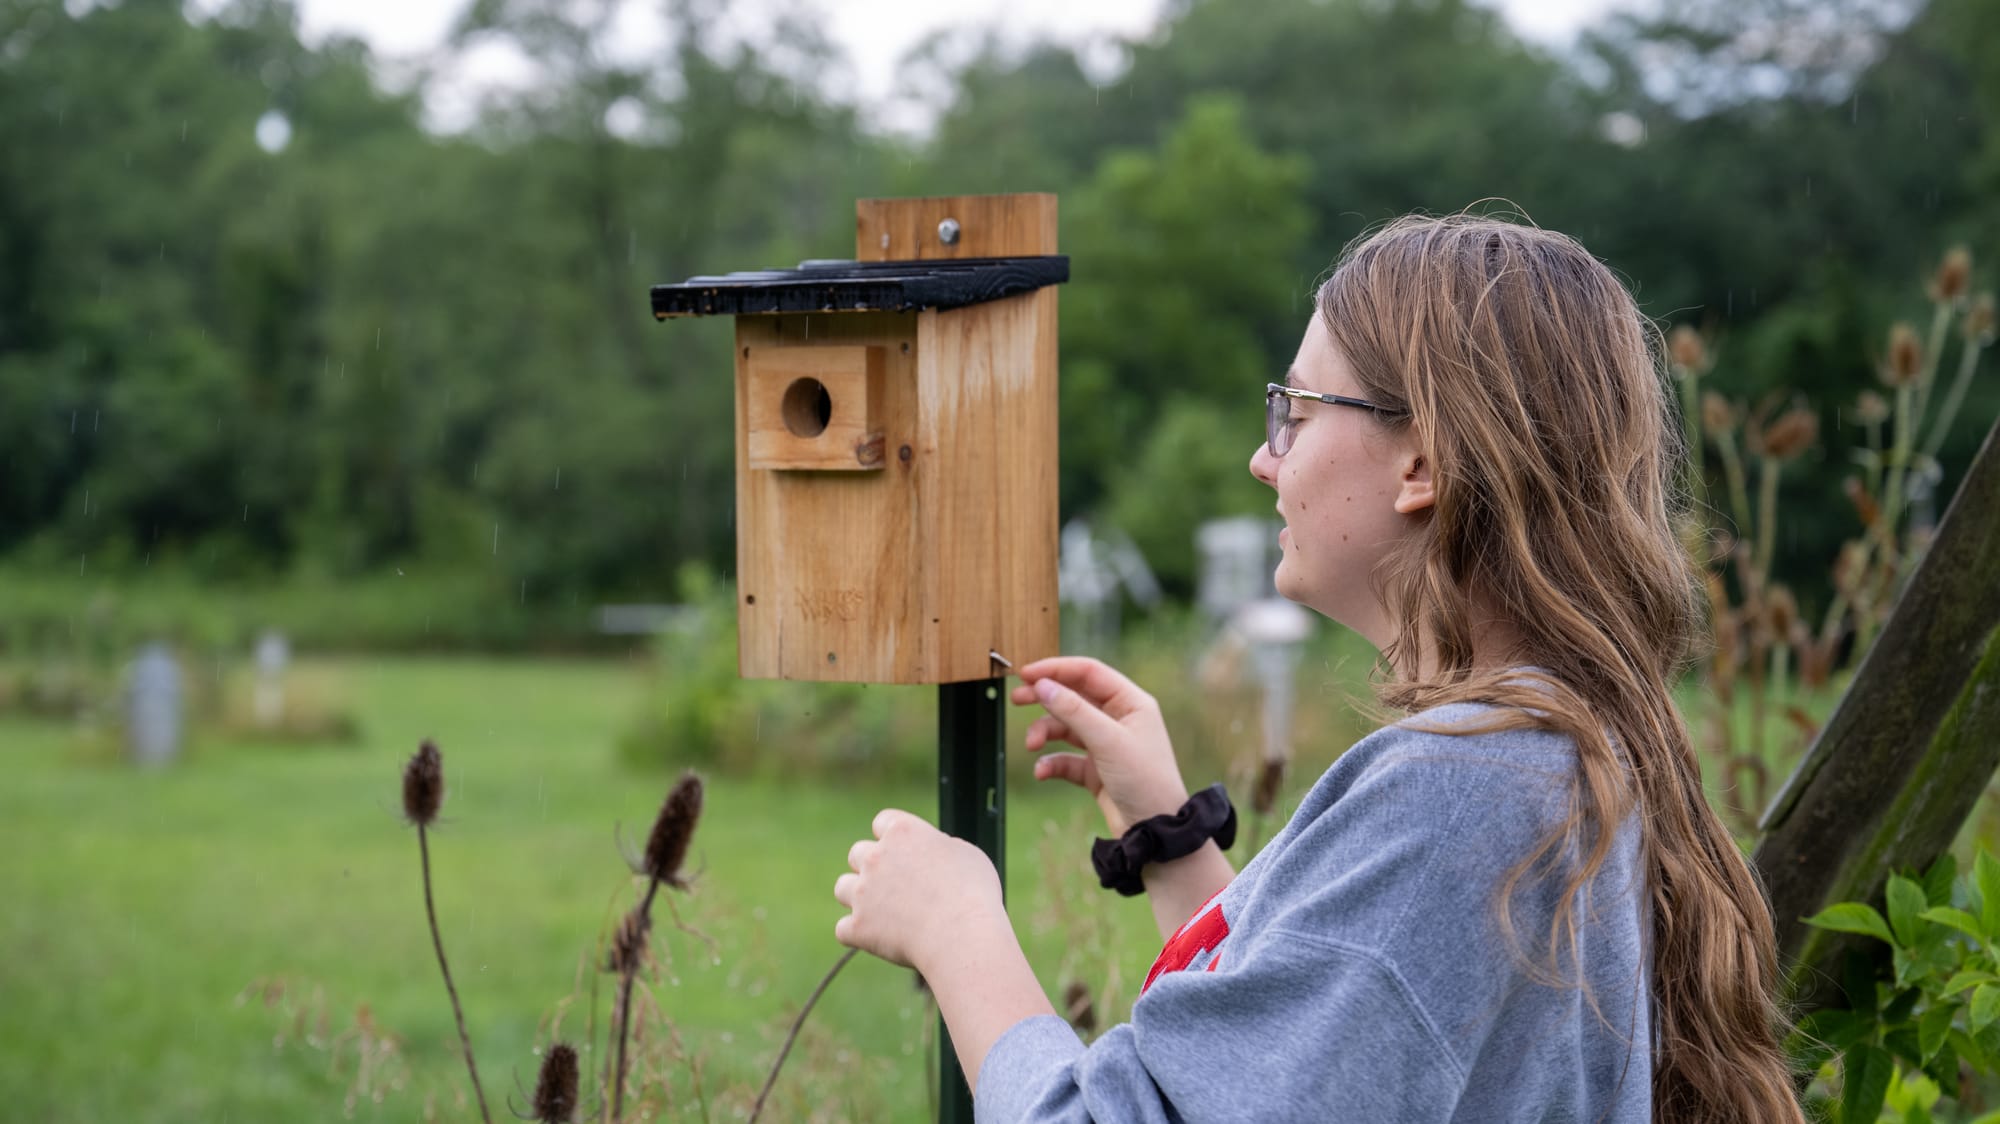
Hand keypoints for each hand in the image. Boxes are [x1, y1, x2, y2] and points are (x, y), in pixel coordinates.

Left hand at [833, 810, 1004, 971]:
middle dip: (872, 867)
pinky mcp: (858, 927)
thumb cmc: (974, 894)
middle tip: (896, 887)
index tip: (906, 854)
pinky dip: (858, 934)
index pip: (883, 822)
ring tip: (883, 912)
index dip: (893, 838)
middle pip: (857, 853)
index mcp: (903, 832)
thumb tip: (932, 854)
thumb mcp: (966, 854)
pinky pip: (843, 929)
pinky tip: (878, 939)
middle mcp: (876, 857)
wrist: (962, 935)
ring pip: (843, 887)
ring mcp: (863, 892)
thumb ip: (939, 848)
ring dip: (858, 897)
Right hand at [1011, 657, 1188, 836]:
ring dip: (1045, 733)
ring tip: (1031, 744)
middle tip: (1016, 699)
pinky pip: (1066, 758)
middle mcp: (1119, 719)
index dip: (1056, 669)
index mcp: (1131, 702)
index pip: (1089, 673)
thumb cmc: (1144, 780)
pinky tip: (1042, 771)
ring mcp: (1106, 744)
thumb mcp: (1107, 740)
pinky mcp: (1096, 770)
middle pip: (1074, 697)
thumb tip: (1042, 685)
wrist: (1154, 830)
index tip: (1026, 674)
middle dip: (1045, 698)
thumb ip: (1073, 710)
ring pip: (1066, 728)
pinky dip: (1051, 762)